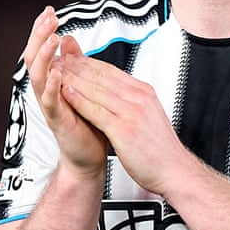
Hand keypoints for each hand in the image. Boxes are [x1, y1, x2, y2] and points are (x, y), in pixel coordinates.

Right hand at [23, 7, 108, 176]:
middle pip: (33, 58)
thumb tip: (67, 38)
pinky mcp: (57, 121)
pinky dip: (52, 86)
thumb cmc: (85, 122)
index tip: (49, 10)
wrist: (88, 157)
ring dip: (43, 56)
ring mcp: (49, 106)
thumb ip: (73, 64)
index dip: (42, 30)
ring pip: (37, 76)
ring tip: (51, 38)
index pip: (41, 50)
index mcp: (51, 80)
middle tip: (49, 17)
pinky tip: (57, 72)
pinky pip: (50, 101)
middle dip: (39, 36)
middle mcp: (45, 91)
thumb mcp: (80, 86)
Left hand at [53, 50, 190, 196]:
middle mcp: (139, 98)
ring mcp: (132, 112)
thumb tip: (118, 93)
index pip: (111, 71)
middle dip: (77, 66)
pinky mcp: (124, 129)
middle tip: (58, 58)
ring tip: (55, 72)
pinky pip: (96, 110)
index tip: (72, 58)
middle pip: (102, 76)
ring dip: (73, 79)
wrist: (174, 170)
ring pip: (96, 89)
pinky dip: (79, 100)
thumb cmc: (160, 149)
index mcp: (144, 93)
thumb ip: (133, 102)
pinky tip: (66, 93)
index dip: (88, 63)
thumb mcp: (148, 116)